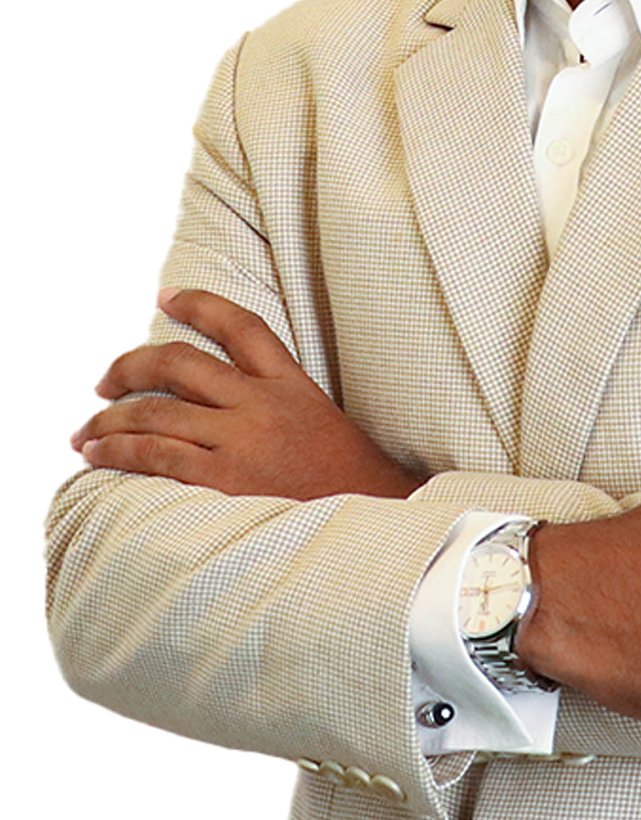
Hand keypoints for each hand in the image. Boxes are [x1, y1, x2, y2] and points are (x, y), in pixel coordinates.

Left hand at [72, 289, 426, 500]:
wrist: (377, 523)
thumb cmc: (350, 481)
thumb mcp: (322, 420)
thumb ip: (276, 402)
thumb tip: (223, 400)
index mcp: (290, 384)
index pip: (240, 326)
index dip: (199, 304)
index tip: (166, 296)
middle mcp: (261, 404)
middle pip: (179, 364)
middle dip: (129, 366)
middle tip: (104, 380)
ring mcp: (241, 442)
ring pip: (156, 413)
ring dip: (110, 420)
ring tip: (85, 432)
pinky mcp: (224, 482)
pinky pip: (156, 457)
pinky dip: (119, 453)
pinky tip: (97, 456)